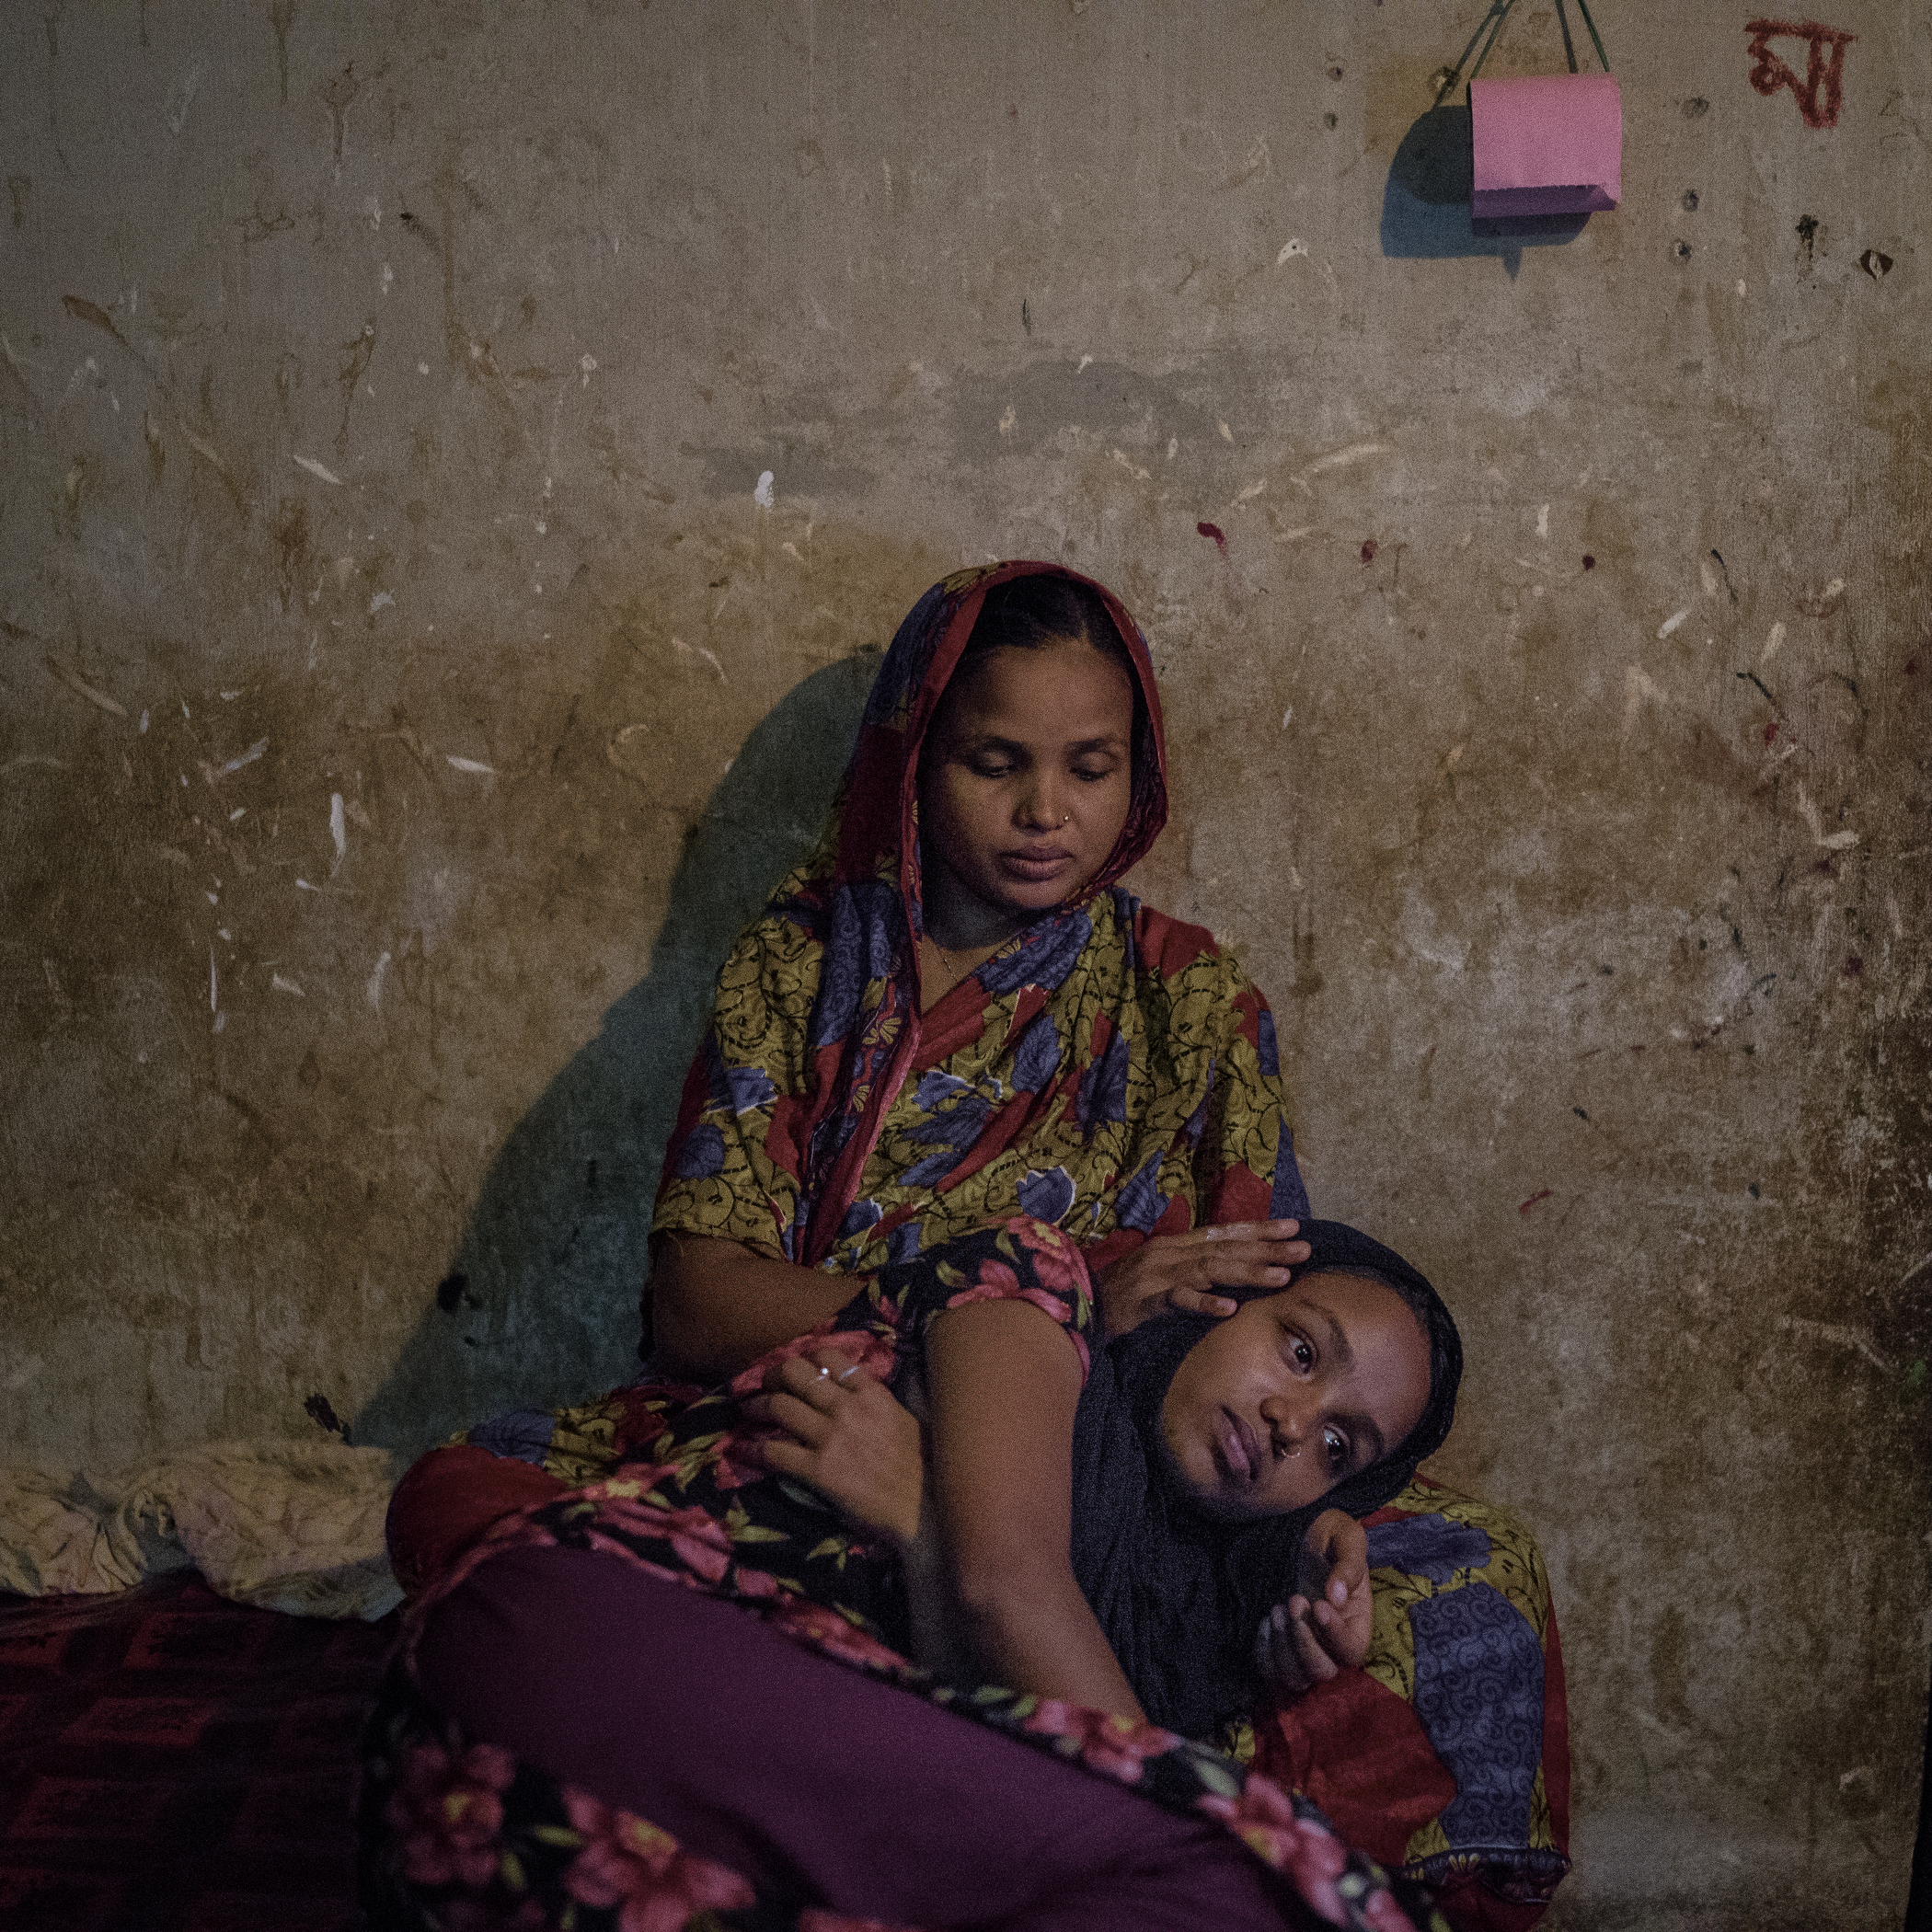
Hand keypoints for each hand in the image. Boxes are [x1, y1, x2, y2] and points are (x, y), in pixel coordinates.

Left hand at [742, 1349, 924, 1548]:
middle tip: (768, 1386)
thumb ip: (873, 1400)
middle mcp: (847, 1407)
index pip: (828, 1357)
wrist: (923, 1506)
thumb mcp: (901, 1418)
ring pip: (779, 1405)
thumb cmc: (921, 1465)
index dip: (805, 1358)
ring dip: (758, 1406)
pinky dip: (757, 1448)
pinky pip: (775, 1451)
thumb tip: (849, 1390)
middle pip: (795, 1373)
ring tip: (751, 1411)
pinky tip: (750, 1449)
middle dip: (775, 1375)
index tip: (798, 1367)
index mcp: (871, 1393)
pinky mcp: (818, 1470)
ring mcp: (830, 1438)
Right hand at [1093, 1219, 1310, 1336]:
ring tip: (1282, 1276)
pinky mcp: (1145, 1299)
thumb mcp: (1163, 1275)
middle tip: (1304, 1248)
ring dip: (1248, 1272)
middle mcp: (1170, 1252)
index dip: (1260, 1229)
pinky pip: (1178, 1300)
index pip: (1224, 1232)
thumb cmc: (1123, 1294)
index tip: (1294, 1228)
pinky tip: (1229, 1308)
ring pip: (1210, 1269)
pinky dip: (1203, 1302)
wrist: (1080, 1305)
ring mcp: (1158, 1274)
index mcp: (1176, 1245)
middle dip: (1268, 1248)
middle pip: (1225, 1248)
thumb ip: (1193, 1270)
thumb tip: (1231, 1271)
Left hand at [1254, 1509, 1371, 1702]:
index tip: (1319, 1604)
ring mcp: (1305, 1649)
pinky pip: (1270, 1671)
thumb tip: (1337, 1597)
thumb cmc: (1329, 1536)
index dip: (1335, 1635)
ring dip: (1282, 1648)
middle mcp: (1332, 1646)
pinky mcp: (1280, 1648)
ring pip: (1295, 1678)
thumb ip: (1349, 1564)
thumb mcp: (1346, 1538)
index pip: (1351, 1651)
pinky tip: (1266, 1619)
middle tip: (1293, 1601)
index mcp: (1357, 1624)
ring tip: (1277, 1608)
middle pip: (1322, 1673)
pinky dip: (1264, 1651)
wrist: (1300, 1533)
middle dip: (1304, 1643)